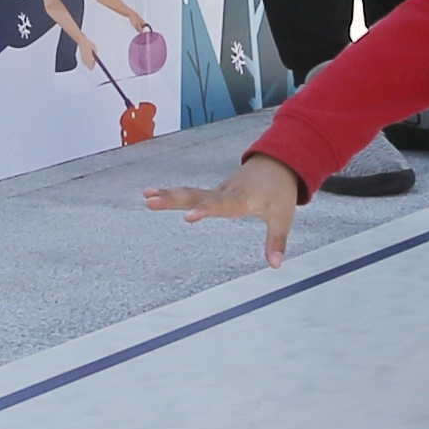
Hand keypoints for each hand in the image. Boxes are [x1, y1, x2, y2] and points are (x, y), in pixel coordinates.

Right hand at [145, 152, 308, 261]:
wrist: (278, 163)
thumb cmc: (280, 191)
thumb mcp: (283, 217)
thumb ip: (276, 241)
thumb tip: (275, 265)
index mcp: (241, 199)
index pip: (221, 206)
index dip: (205, 210)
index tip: (187, 217)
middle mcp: (225, 193)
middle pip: (197, 196)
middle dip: (174, 199)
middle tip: (151, 201)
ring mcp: (217, 191)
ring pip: (190, 192)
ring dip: (168, 195)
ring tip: (146, 197)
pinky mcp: (214, 192)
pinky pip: (191, 193)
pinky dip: (172, 194)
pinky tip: (151, 195)